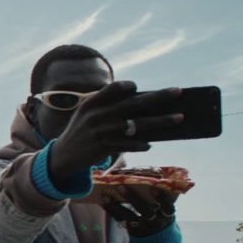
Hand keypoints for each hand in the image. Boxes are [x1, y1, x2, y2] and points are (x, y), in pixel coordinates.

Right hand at [47, 82, 182, 183]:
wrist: (63, 156)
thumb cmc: (81, 131)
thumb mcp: (86, 113)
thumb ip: (106, 104)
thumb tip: (141, 100)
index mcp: (91, 103)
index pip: (115, 88)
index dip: (128, 87)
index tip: (138, 88)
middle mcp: (97, 115)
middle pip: (134, 103)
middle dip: (159, 97)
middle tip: (178, 92)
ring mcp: (102, 132)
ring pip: (139, 125)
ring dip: (161, 121)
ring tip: (179, 118)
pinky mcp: (105, 147)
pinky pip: (130, 144)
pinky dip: (141, 144)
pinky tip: (149, 144)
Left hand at [99, 184, 177, 236]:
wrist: (156, 235)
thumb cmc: (161, 210)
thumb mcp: (165, 205)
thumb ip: (160, 190)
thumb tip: (154, 170)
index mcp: (167, 213)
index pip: (168, 208)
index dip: (162, 200)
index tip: (154, 189)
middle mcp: (156, 221)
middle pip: (146, 212)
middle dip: (133, 199)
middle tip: (121, 186)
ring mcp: (143, 226)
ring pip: (130, 217)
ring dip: (117, 205)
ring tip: (107, 194)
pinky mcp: (132, 229)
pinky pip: (120, 220)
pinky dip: (111, 209)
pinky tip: (103, 200)